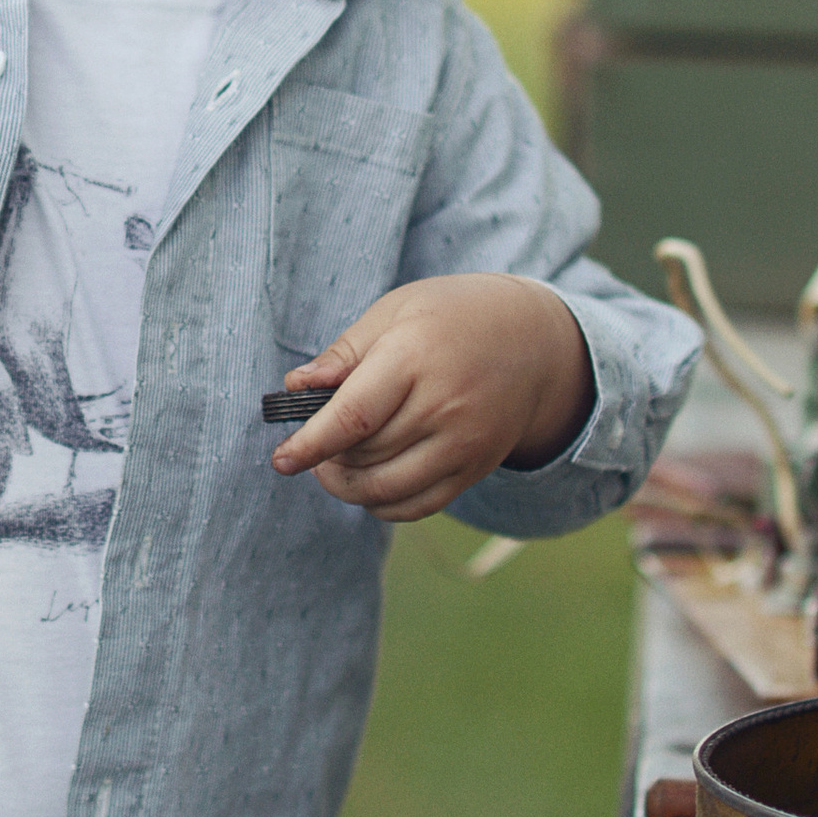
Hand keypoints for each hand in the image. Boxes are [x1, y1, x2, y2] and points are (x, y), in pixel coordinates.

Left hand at [268, 276, 592, 523]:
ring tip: (335, 464)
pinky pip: (418, 506)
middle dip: (326, 458)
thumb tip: (296, 387)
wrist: (536, 342)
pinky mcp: (476, 469)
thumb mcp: (396, 311)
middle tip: (313, 444)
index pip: (352, 417)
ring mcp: (464, 443)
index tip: (281, 459)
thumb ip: (345, 352)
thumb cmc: (453, 316)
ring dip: (348, 485)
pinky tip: (369, 483)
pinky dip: (382, 504)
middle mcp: (444, 406)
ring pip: (386, 489)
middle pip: (364, 455)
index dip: (310, 443)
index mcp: (415, 358)